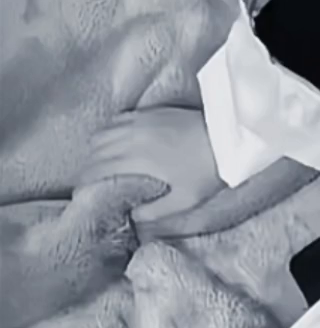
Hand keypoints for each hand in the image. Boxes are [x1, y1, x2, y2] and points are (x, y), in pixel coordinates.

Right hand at [78, 107, 224, 222]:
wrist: (229, 138)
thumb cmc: (207, 171)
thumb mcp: (184, 200)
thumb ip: (154, 211)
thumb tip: (130, 216)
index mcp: (138, 160)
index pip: (99, 169)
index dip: (85, 182)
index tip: (82, 193)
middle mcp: (133, 137)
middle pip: (96, 151)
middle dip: (87, 167)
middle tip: (87, 181)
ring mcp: (141, 121)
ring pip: (103, 133)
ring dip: (95, 149)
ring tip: (97, 163)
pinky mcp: (151, 111)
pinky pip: (118, 118)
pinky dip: (109, 131)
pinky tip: (113, 140)